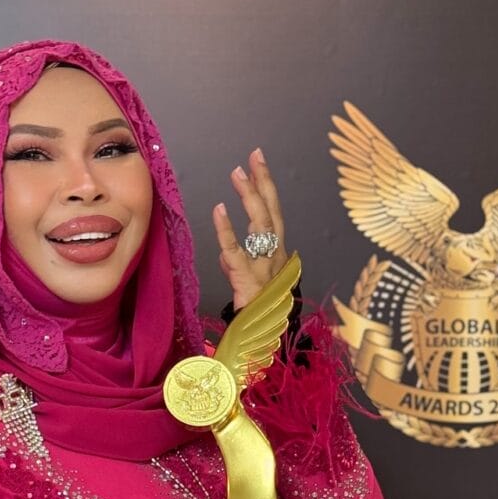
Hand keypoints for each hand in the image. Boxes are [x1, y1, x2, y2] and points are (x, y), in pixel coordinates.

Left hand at [212, 147, 289, 310]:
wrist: (263, 342)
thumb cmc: (256, 314)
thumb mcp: (246, 284)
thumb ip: (237, 265)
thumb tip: (226, 253)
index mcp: (278, 255)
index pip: (273, 214)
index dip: (266, 187)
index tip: (257, 163)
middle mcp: (277, 256)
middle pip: (272, 212)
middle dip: (263, 182)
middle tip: (253, 156)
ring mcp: (266, 267)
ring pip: (261, 225)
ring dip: (250, 197)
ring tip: (238, 173)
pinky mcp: (250, 279)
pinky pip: (237, 250)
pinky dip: (227, 230)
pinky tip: (220, 210)